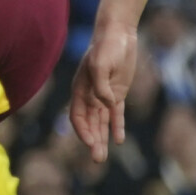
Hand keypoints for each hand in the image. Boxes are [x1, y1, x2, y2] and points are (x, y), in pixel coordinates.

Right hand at [67, 21, 137, 163]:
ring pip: (101, 122)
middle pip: (89, 124)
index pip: (78, 116)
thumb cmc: (106, 47)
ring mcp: (103, 95)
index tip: (91, 142)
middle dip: (92, 142)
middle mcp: (89, 95)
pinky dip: (117, 126)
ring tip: (101, 157)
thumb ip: (101, 86)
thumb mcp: (101, 64)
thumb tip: (106, 105)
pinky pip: (116, 114)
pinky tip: (118, 140)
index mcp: (80, 89)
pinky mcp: (117, 93)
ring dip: (101, 139)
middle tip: (97, 160)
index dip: (83, 130)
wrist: (117, 35)